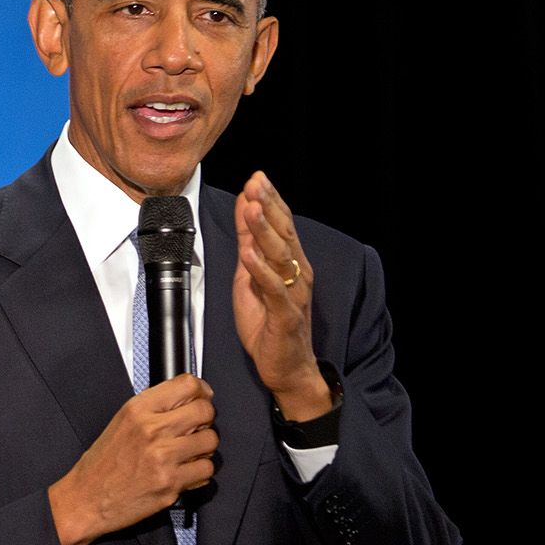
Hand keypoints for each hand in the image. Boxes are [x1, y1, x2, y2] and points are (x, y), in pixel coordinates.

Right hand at [48, 376, 215, 544]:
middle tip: (197, 428)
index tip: (202, 398)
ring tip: (188, 453)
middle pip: (205, 411)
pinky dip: (200, 472)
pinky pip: (206, 470)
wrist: (85, 500)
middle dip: (206, 420)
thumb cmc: (101, 466)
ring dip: (204, 448)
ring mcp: (162, 457)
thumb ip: (154, 409)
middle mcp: (151, 430)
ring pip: (210, 441)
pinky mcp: (170, 483)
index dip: (201, 391)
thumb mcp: (121, 423)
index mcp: (137, 410)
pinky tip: (185, 472)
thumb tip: (189, 400)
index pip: (187, 385)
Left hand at [234, 172, 332, 420]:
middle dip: (269, 206)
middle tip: (257, 182)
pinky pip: (275, 289)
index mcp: (290, 262)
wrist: (286, 367)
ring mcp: (294, 293)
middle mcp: (298, 273)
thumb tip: (245, 210)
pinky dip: (263, 271)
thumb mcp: (250, 278)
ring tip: (253, 208)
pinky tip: (250, 255)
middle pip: (284, 233)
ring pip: (281, 256)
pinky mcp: (287, 315)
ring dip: (265, 231)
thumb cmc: (268, 324)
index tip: (256, 177)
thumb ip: (249, 245)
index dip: (270, 200)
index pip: (282, 224)